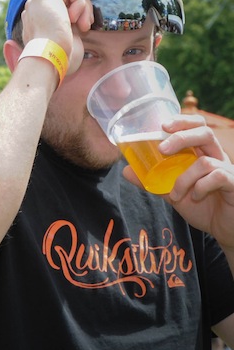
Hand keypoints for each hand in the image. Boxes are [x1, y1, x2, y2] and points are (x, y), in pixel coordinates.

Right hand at [20, 0, 92, 74]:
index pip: (64, 7)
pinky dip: (80, 2)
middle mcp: (34, 9)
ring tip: (81, 25)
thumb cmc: (59, 56)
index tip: (82, 30)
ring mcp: (36, 0)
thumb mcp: (67, 35)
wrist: (50, 58)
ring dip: (83, 8)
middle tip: (84, 27)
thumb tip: (80, 18)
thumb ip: (69, 22)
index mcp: (38, 20)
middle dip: (82, 11)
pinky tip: (73, 17)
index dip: (78, 16)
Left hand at [123, 114, 233, 246]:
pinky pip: (218, 176)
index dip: (183, 120)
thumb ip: (153, 181)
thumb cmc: (202, 207)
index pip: (197, 126)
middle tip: (162, 149)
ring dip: (184, 178)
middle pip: (205, 132)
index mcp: (203, 153)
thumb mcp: (172, 192)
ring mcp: (228, 169)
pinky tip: (195, 197)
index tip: (162, 125)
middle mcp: (217, 157)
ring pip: (205, 161)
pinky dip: (200, 186)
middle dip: (182, 137)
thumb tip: (126, 170)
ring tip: (175, 194)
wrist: (223, 229)